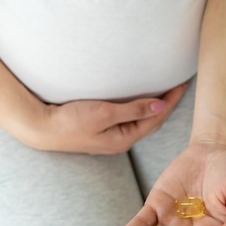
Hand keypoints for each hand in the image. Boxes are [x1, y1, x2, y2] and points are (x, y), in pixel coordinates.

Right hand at [26, 83, 186, 153]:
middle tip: (179, 86)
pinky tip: (142, 102)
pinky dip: (140, 110)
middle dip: (167, 105)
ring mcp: (111, 138)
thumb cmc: (70, 122)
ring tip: (166, 93)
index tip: (182, 85)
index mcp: (124, 139)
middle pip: (152, 122)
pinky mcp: (103, 132)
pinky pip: (130, 120)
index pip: (156, 119)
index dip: (171, 101)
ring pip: (141, 121)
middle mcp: (120, 141)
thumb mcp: (104, 113)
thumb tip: (161, 106)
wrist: (42, 128)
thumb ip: (133, 109)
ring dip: (155, 108)